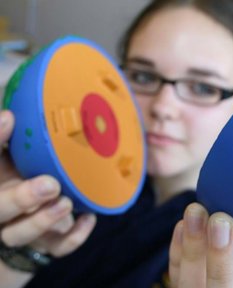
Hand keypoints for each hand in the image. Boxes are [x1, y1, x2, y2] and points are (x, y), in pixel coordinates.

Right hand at [0, 110, 95, 258]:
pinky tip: (89, 218)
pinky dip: (74, 237)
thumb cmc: (22, 179)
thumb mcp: (14, 157)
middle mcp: (0, 209)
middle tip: (50, 184)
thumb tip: (12, 115)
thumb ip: (12, 139)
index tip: (10, 119)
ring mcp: (19, 229)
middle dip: (21, 199)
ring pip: (19, 234)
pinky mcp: (43, 244)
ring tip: (66, 203)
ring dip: (43, 220)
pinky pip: (56, 248)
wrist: (26, 218)